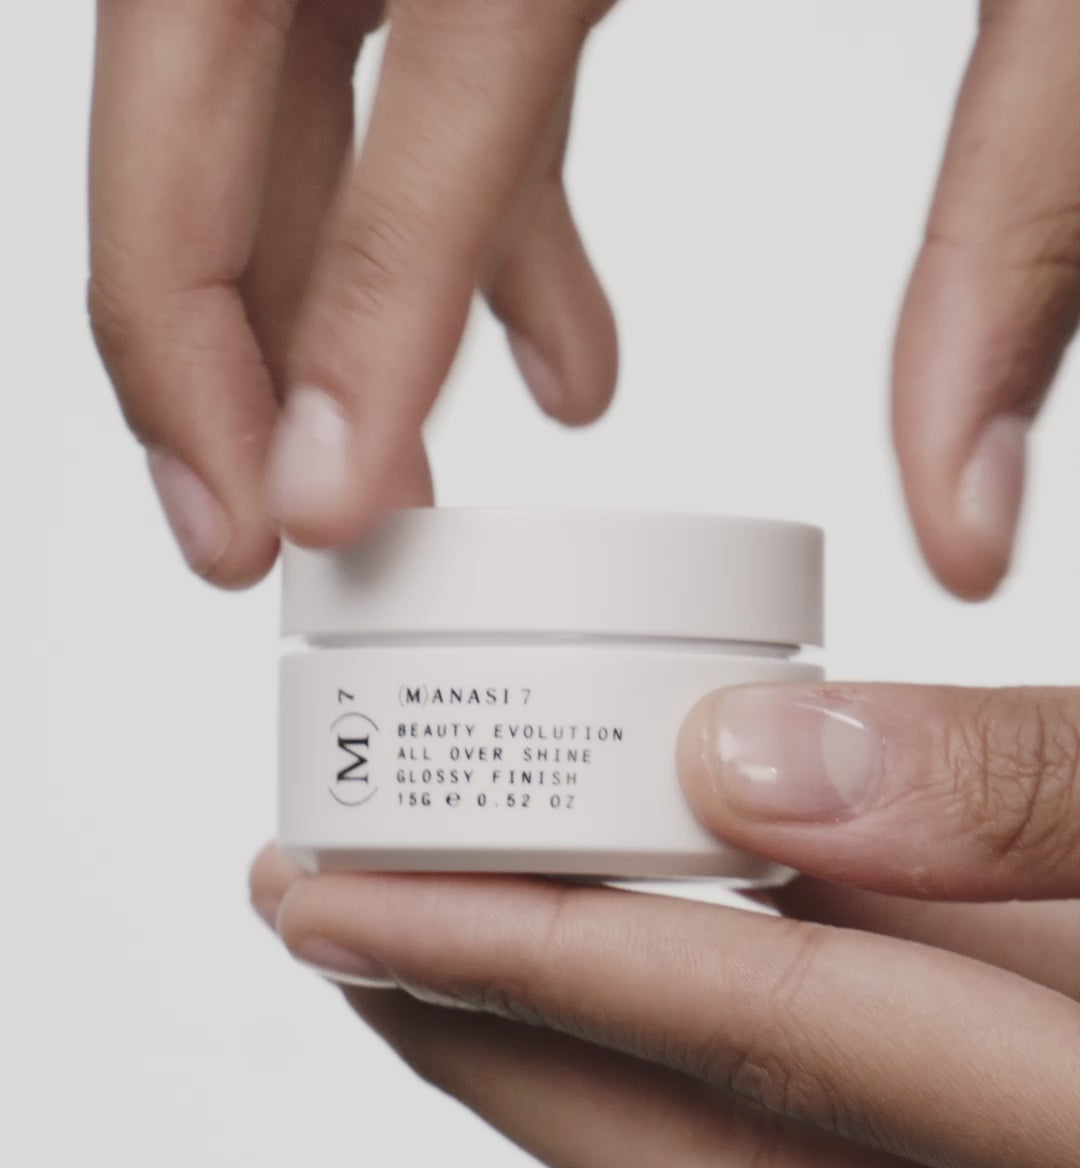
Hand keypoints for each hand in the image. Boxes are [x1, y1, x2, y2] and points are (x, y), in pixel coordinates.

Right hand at [89, 0, 617, 584]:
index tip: (255, 547)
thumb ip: (407, 230)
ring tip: (441, 478)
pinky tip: (566, 359)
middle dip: (308, 401)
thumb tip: (334, 463)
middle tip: (343, 533)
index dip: (198, 418)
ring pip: (363, 195)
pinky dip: (519, 246)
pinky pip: (473, 133)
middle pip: (246, 234)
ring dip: (422, 346)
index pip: (160, 235)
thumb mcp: (492, 16)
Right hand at [92, 3, 1079, 597]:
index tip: (316, 512)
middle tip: (238, 523)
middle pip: (204, 61)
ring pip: (271, 72)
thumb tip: (968, 525)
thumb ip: (1011, 230)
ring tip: (363, 483)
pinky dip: (449, 223)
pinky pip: (408, 55)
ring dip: (301, 294)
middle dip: (191, 318)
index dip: (342, 323)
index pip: (412, 95)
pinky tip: (557, 360)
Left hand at [251, 680, 1079, 1167]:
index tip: (344, 903)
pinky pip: (821, 1110)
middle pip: (714, 1166)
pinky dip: (685, 1026)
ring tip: (413, 928)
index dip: (539, 970)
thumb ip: (1024, 793)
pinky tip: (612, 930)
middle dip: (488, 1045)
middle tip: (321, 919)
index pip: (773, 1046)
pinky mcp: (1033, 1133)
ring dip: (564, 1048)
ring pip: (751, 1160)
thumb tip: (747, 757)